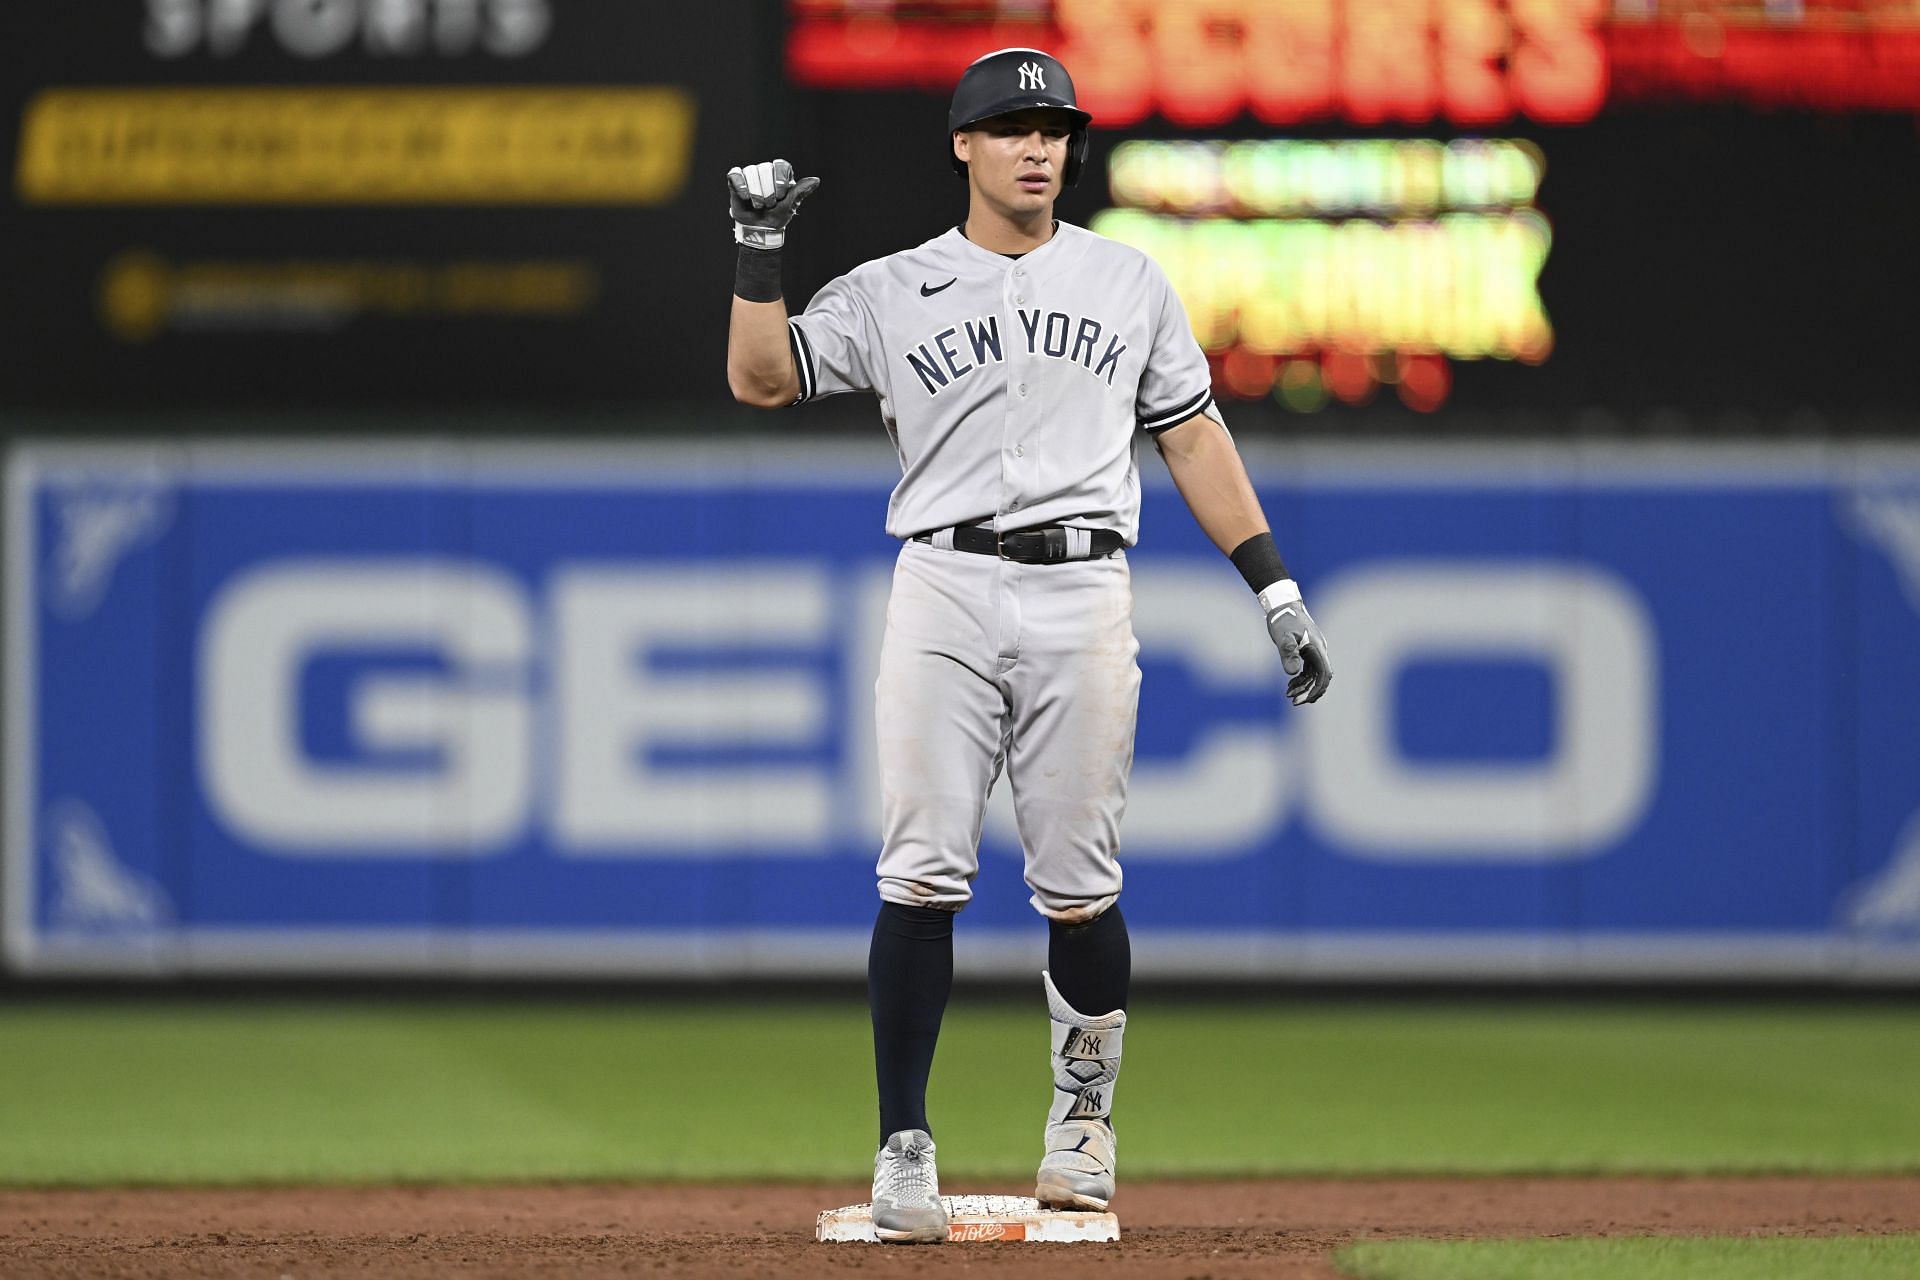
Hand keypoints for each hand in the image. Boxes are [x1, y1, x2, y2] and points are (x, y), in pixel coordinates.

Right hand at [727, 159, 820, 250]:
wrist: (759, 230)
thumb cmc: (776, 216)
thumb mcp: (790, 205)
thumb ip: (801, 191)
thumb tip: (816, 180)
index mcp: (781, 174)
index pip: (781, 165)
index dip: (779, 180)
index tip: (780, 196)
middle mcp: (766, 171)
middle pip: (764, 168)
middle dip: (767, 191)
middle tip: (768, 205)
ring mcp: (751, 174)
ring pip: (750, 171)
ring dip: (755, 193)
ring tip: (758, 205)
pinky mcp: (736, 180)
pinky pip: (735, 174)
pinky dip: (740, 186)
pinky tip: (744, 197)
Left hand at [1261, 582, 1331, 704]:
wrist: (1282, 604)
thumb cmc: (1283, 619)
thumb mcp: (1283, 637)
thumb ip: (1288, 654)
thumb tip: (1292, 673)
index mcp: (1317, 649)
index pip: (1324, 675)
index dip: (1316, 689)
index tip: (1303, 699)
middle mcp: (1319, 651)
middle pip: (1320, 678)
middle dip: (1309, 692)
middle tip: (1293, 701)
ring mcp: (1314, 651)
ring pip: (1314, 675)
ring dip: (1304, 687)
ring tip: (1288, 694)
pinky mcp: (1307, 651)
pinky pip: (1309, 670)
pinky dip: (1301, 679)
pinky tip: (1290, 684)